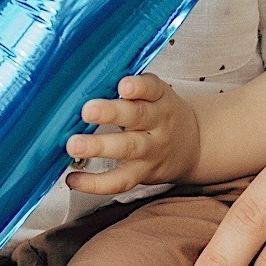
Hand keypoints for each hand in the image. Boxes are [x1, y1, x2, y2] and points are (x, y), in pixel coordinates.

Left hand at [65, 73, 200, 194]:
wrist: (192, 147)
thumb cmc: (160, 115)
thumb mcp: (155, 95)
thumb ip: (130, 89)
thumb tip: (86, 82)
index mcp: (160, 99)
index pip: (152, 89)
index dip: (139, 87)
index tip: (123, 85)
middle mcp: (158, 124)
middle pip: (138, 117)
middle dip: (111, 113)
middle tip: (87, 111)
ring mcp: (151, 151)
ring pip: (128, 149)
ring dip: (99, 147)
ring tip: (74, 145)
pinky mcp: (142, 174)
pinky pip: (120, 181)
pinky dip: (95, 183)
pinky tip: (74, 178)